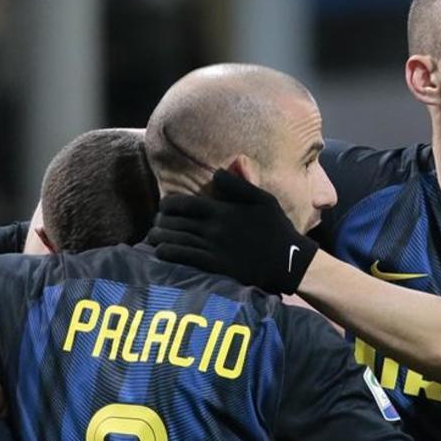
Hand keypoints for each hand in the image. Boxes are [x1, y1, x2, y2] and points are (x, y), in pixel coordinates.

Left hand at [149, 170, 317, 293]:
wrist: (288, 261)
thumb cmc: (277, 228)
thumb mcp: (264, 199)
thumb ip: (239, 185)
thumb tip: (216, 172)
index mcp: (223, 210)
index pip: (185, 204)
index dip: (168, 205)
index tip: (163, 207)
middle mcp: (215, 229)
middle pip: (176, 222)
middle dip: (161, 222)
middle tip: (156, 223)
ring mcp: (214, 248)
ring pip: (177, 240)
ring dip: (160, 237)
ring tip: (152, 237)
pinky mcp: (216, 267)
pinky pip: (185, 258)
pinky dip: (169, 253)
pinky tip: (160, 251)